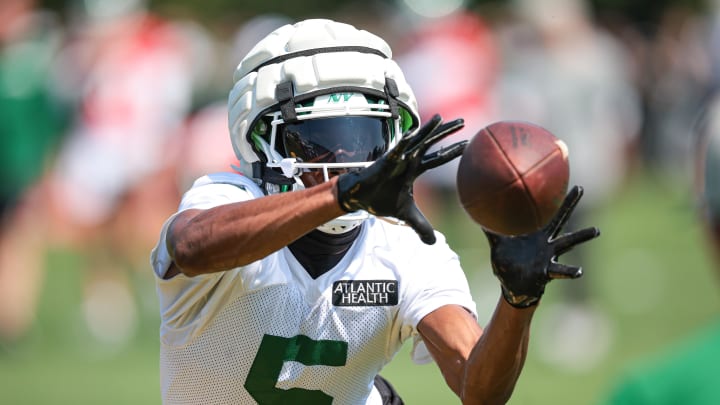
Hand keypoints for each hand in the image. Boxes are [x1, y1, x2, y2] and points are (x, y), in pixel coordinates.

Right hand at [337, 114, 464, 243]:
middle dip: (447, 132)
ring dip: (429, 130)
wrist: (359, 197)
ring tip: (442, 118)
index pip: (438, 158)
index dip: (453, 152)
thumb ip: (420, 226)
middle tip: (464, 121)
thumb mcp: (406, 215)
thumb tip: (432, 243)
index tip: (468, 144)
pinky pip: (397, 149)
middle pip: (432, 143)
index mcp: (415, 169)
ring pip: (417, 141)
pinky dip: (405, 141)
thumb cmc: (381, 200)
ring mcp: (398, 158)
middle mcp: (409, 160)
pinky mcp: (386, 161)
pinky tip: (414, 132)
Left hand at [484, 186, 600, 307]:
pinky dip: (569, 271)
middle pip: (559, 218)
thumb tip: (475, 214)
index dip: (549, 198)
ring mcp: (549, 256)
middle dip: (569, 203)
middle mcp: (545, 242)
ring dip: (581, 236)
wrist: (511, 285)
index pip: (544, 212)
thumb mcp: (497, 244)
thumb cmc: (507, 263)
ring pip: (567, 243)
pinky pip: (560, 271)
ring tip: (595, 230)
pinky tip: (579, 272)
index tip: (555, 180)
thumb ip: (490, 230)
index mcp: (534, 233)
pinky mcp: (547, 272)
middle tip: (580, 188)